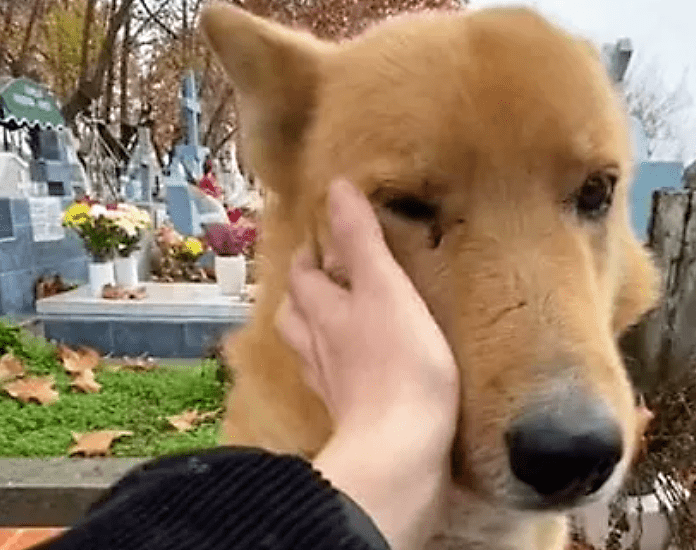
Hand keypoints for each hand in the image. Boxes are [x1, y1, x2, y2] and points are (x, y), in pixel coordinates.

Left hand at [276, 178, 458, 549]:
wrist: (401, 450)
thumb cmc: (400, 364)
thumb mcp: (387, 289)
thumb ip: (363, 242)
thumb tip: (338, 188)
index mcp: (326, 312)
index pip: (304, 276)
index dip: (308, 256)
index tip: (317, 240)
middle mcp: (319, 347)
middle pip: (294, 315)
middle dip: (302, 293)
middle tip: (319, 278)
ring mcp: (332, 386)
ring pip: (308, 350)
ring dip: (312, 331)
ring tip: (328, 321)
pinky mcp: (350, 417)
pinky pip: (332, 385)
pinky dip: (335, 370)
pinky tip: (349, 374)